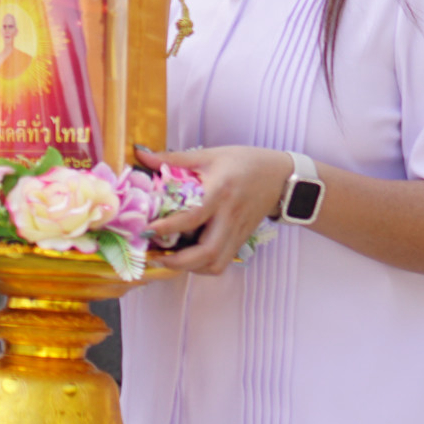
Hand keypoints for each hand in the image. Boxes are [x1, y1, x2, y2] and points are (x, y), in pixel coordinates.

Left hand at [138, 144, 292, 275]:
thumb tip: (141, 155)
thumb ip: (174, 158)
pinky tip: (189, 258)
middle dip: (178, 262)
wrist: (281, 177)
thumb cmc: (244, 162)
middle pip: (208, 252)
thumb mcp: (210, 155)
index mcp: (220, 192)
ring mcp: (237, 232)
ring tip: (169, 259)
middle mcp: (230, 216)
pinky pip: (222, 262)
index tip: (147, 231)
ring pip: (216, 263)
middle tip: (155, 257)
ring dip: (191, 268)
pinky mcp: (241, 240)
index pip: (194, 217)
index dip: (168, 227)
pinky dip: (203, 266)